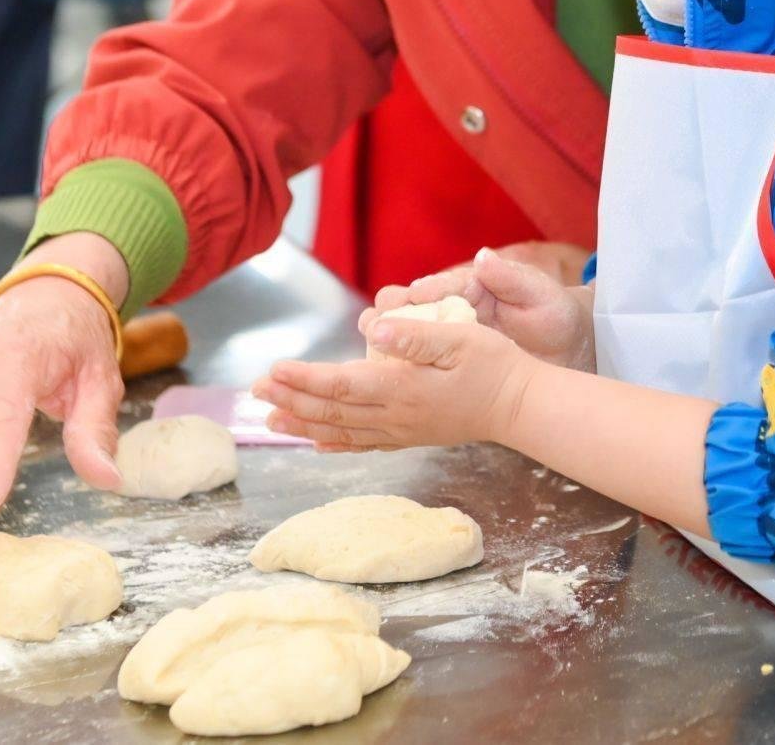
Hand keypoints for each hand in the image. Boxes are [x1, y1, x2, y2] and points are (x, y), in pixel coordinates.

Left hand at [254, 318, 537, 450]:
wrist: (520, 405)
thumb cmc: (494, 365)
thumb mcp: (461, 338)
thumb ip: (416, 335)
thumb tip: (374, 330)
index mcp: (403, 388)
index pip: (342, 385)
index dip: (304, 379)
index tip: (273, 371)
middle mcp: (396, 415)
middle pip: (332, 410)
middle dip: (291, 400)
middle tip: (254, 391)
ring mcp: (402, 430)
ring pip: (341, 431)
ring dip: (303, 424)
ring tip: (270, 420)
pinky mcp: (410, 435)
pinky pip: (363, 444)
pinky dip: (334, 444)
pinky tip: (316, 443)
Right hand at [375, 247, 594, 370]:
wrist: (571, 349)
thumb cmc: (555, 313)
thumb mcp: (538, 295)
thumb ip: (511, 278)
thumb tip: (483, 257)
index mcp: (473, 286)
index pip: (439, 286)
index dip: (423, 292)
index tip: (412, 297)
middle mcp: (455, 309)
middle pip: (410, 306)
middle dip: (391, 312)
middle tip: (376, 323)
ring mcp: (450, 337)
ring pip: (407, 334)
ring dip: (387, 339)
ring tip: (370, 347)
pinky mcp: (449, 363)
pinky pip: (419, 362)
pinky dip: (401, 366)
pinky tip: (384, 377)